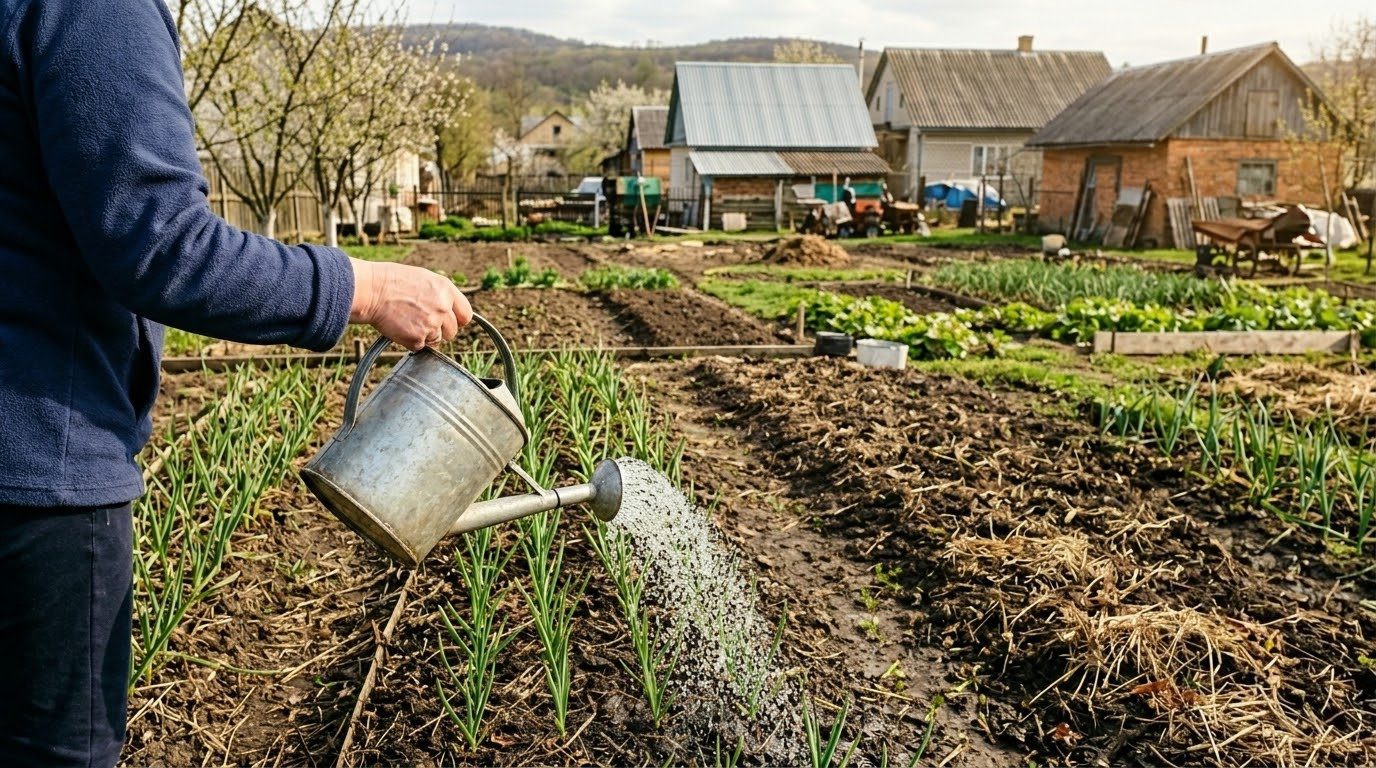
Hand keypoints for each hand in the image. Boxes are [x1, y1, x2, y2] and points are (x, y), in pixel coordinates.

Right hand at [349, 259, 471, 350]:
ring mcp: (431, 324)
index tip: (449, 323)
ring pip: (436, 340)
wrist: (370, 290)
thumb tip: (448, 309)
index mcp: (446, 290)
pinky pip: (420, 347)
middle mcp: (442, 307)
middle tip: (421, 323)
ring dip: (424, 336)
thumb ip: (440, 294)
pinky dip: (410, 341)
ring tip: (408, 322)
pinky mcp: (417, 338)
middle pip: (452, 331)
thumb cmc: (391, 281)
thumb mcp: (423, 278)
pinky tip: (400, 327)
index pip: (466, 314)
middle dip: (439, 330)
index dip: (457, 321)